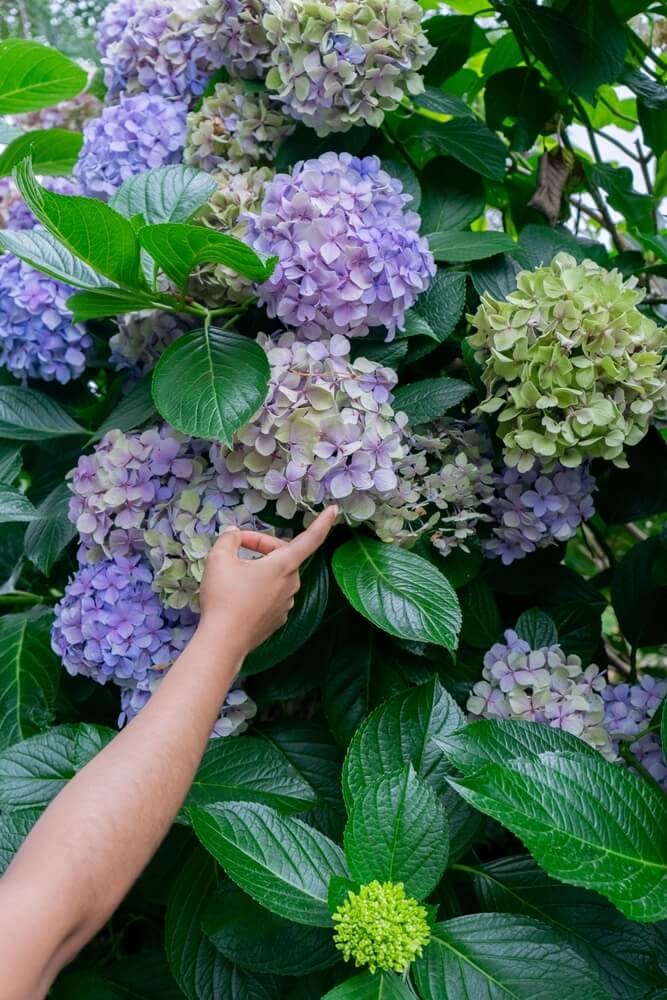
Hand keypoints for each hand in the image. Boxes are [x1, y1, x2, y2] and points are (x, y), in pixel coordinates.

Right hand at [198, 506, 337, 656]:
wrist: (223, 642)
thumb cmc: (224, 597)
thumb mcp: (219, 560)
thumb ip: (228, 540)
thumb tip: (233, 534)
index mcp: (284, 565)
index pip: (310, 538)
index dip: (323, 522)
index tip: (334, 510)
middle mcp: (291, 584)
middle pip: (283, 555)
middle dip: (261, 546)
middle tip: (236, 546)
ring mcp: (286, 604)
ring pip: (277, 575)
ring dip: (260, 568)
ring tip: (233, 572)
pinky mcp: (278, 619)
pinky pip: (272, 594)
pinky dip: (259, 587)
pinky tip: (238, 594)